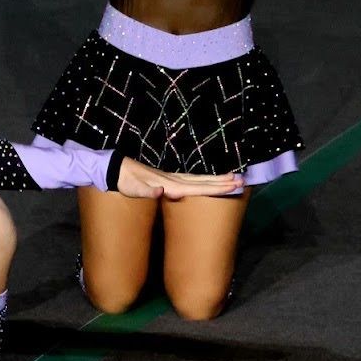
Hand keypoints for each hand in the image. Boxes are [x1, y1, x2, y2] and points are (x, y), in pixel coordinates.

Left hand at [117, 157, 243, 199]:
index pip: (198, 187)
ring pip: (199, 179)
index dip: (215, 187)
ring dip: (217, 179)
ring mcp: (172, 178)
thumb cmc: (125, 181)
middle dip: (222, 182)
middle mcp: (174, 180)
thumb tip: (161, 191)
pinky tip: (210, 180)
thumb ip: (147, 191)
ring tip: (234, 178)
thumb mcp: (133, 188)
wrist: (118, 169)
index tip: (232, 185)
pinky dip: (204, 180)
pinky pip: (192, 180)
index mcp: (170, 184)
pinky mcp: (169, 178)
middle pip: (203, 181)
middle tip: (242, 181)